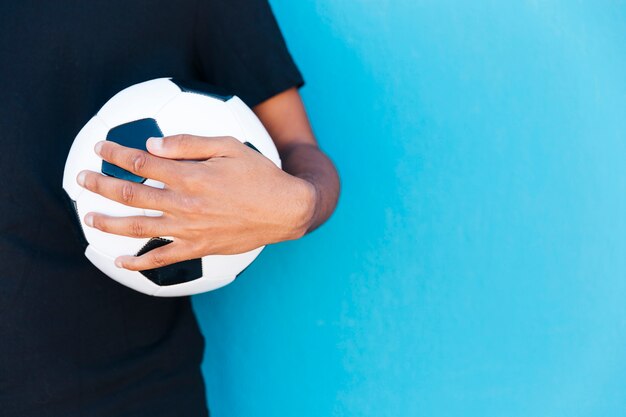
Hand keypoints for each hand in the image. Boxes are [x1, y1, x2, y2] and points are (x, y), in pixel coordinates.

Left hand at [77, 135, 315, 270]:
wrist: (285, 210)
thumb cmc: (260, 174)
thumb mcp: (229, 146)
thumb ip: (189, 144)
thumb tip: (152, 144)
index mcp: (190, 176)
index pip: (140, 162)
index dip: (115, 153)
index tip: (99, 147)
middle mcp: (184, 204)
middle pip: (130, 194)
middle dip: (100, 184)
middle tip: (80, 179)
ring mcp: (189, 230)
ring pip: (138, 228)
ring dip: (108, 222)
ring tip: (89, 217)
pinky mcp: (198, 247)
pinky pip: (162, 259)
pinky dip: (138, 263)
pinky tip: (120, 261)